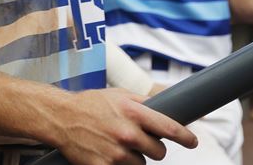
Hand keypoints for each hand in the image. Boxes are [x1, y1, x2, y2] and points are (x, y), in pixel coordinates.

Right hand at [54, 88, 195, 164]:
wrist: (60, 117)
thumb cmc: (90, 104)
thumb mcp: (119, 94)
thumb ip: (144, 102)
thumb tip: (167, 106)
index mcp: (133, 113)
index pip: (169, 129)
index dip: (185, 137)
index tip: (192, 141)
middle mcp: (127, 134)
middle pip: (159, 152)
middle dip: (152, 147)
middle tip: (138, 140)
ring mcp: (116, 154)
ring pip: (142, 164)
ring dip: (134, 157)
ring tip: (117, 144)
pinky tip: (108, 153)